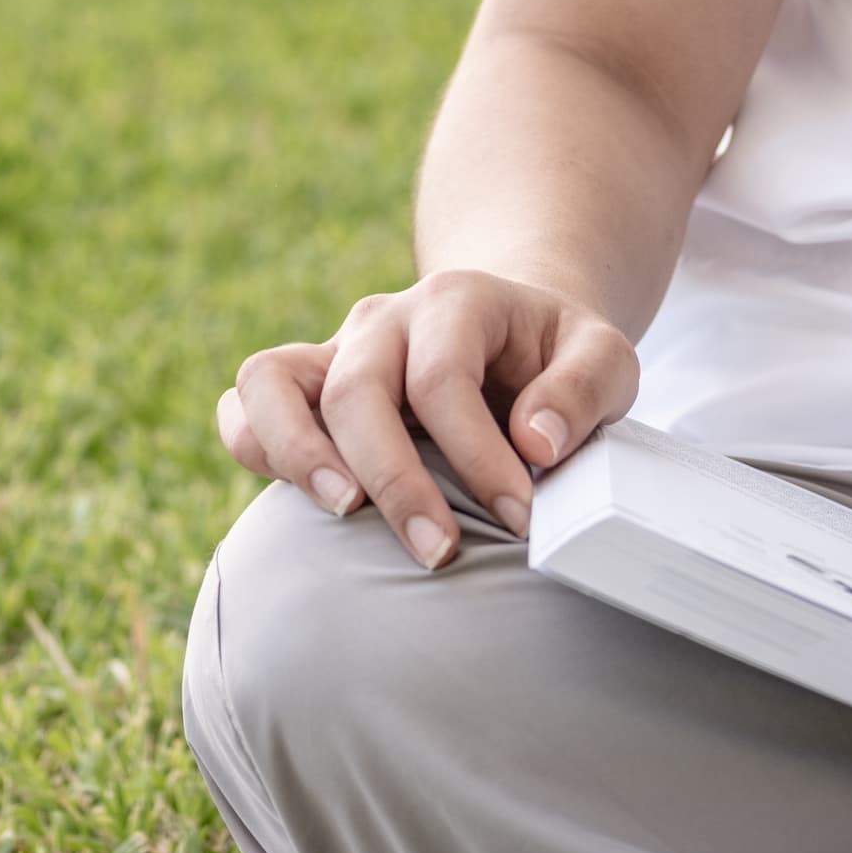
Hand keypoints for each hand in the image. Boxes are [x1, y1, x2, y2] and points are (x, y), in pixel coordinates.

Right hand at [217, 270, 638, 570]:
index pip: (443, 377)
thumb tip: (534, 443)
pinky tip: (307, 506)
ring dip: (300, 455)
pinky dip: (258, 450)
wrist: (513, 332)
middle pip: (357, 389)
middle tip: (440, 552)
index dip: (476, 454)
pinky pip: (245, 407)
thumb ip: (584, 390)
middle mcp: (383, 319)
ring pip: (270, 380)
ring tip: (346, 515)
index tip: (520, 518)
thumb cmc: (557, 358)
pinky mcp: (305, 390)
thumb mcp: (605, 358)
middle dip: (396, 479)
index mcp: (456, 300)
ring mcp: (334, 351)